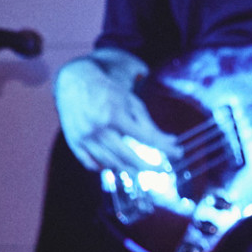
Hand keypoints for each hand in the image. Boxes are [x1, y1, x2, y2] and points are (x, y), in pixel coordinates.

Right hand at [54, 55, 175, 178]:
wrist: (74, 81)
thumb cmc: (109, 92)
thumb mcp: (132, 103)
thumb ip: (150, 125)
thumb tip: (172, 143)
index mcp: (114, 115)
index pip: (146, 138)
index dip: (165, 148)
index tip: (178, 153)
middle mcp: (98, 128)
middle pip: (127, 157)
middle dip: (147, 167)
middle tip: (160, 170)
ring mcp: (84, 136)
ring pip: (110, 163)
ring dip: (128, 169)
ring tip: (139, 168)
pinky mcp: (73, 141)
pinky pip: (90, 163)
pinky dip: (103, 167)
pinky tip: (114, 165)